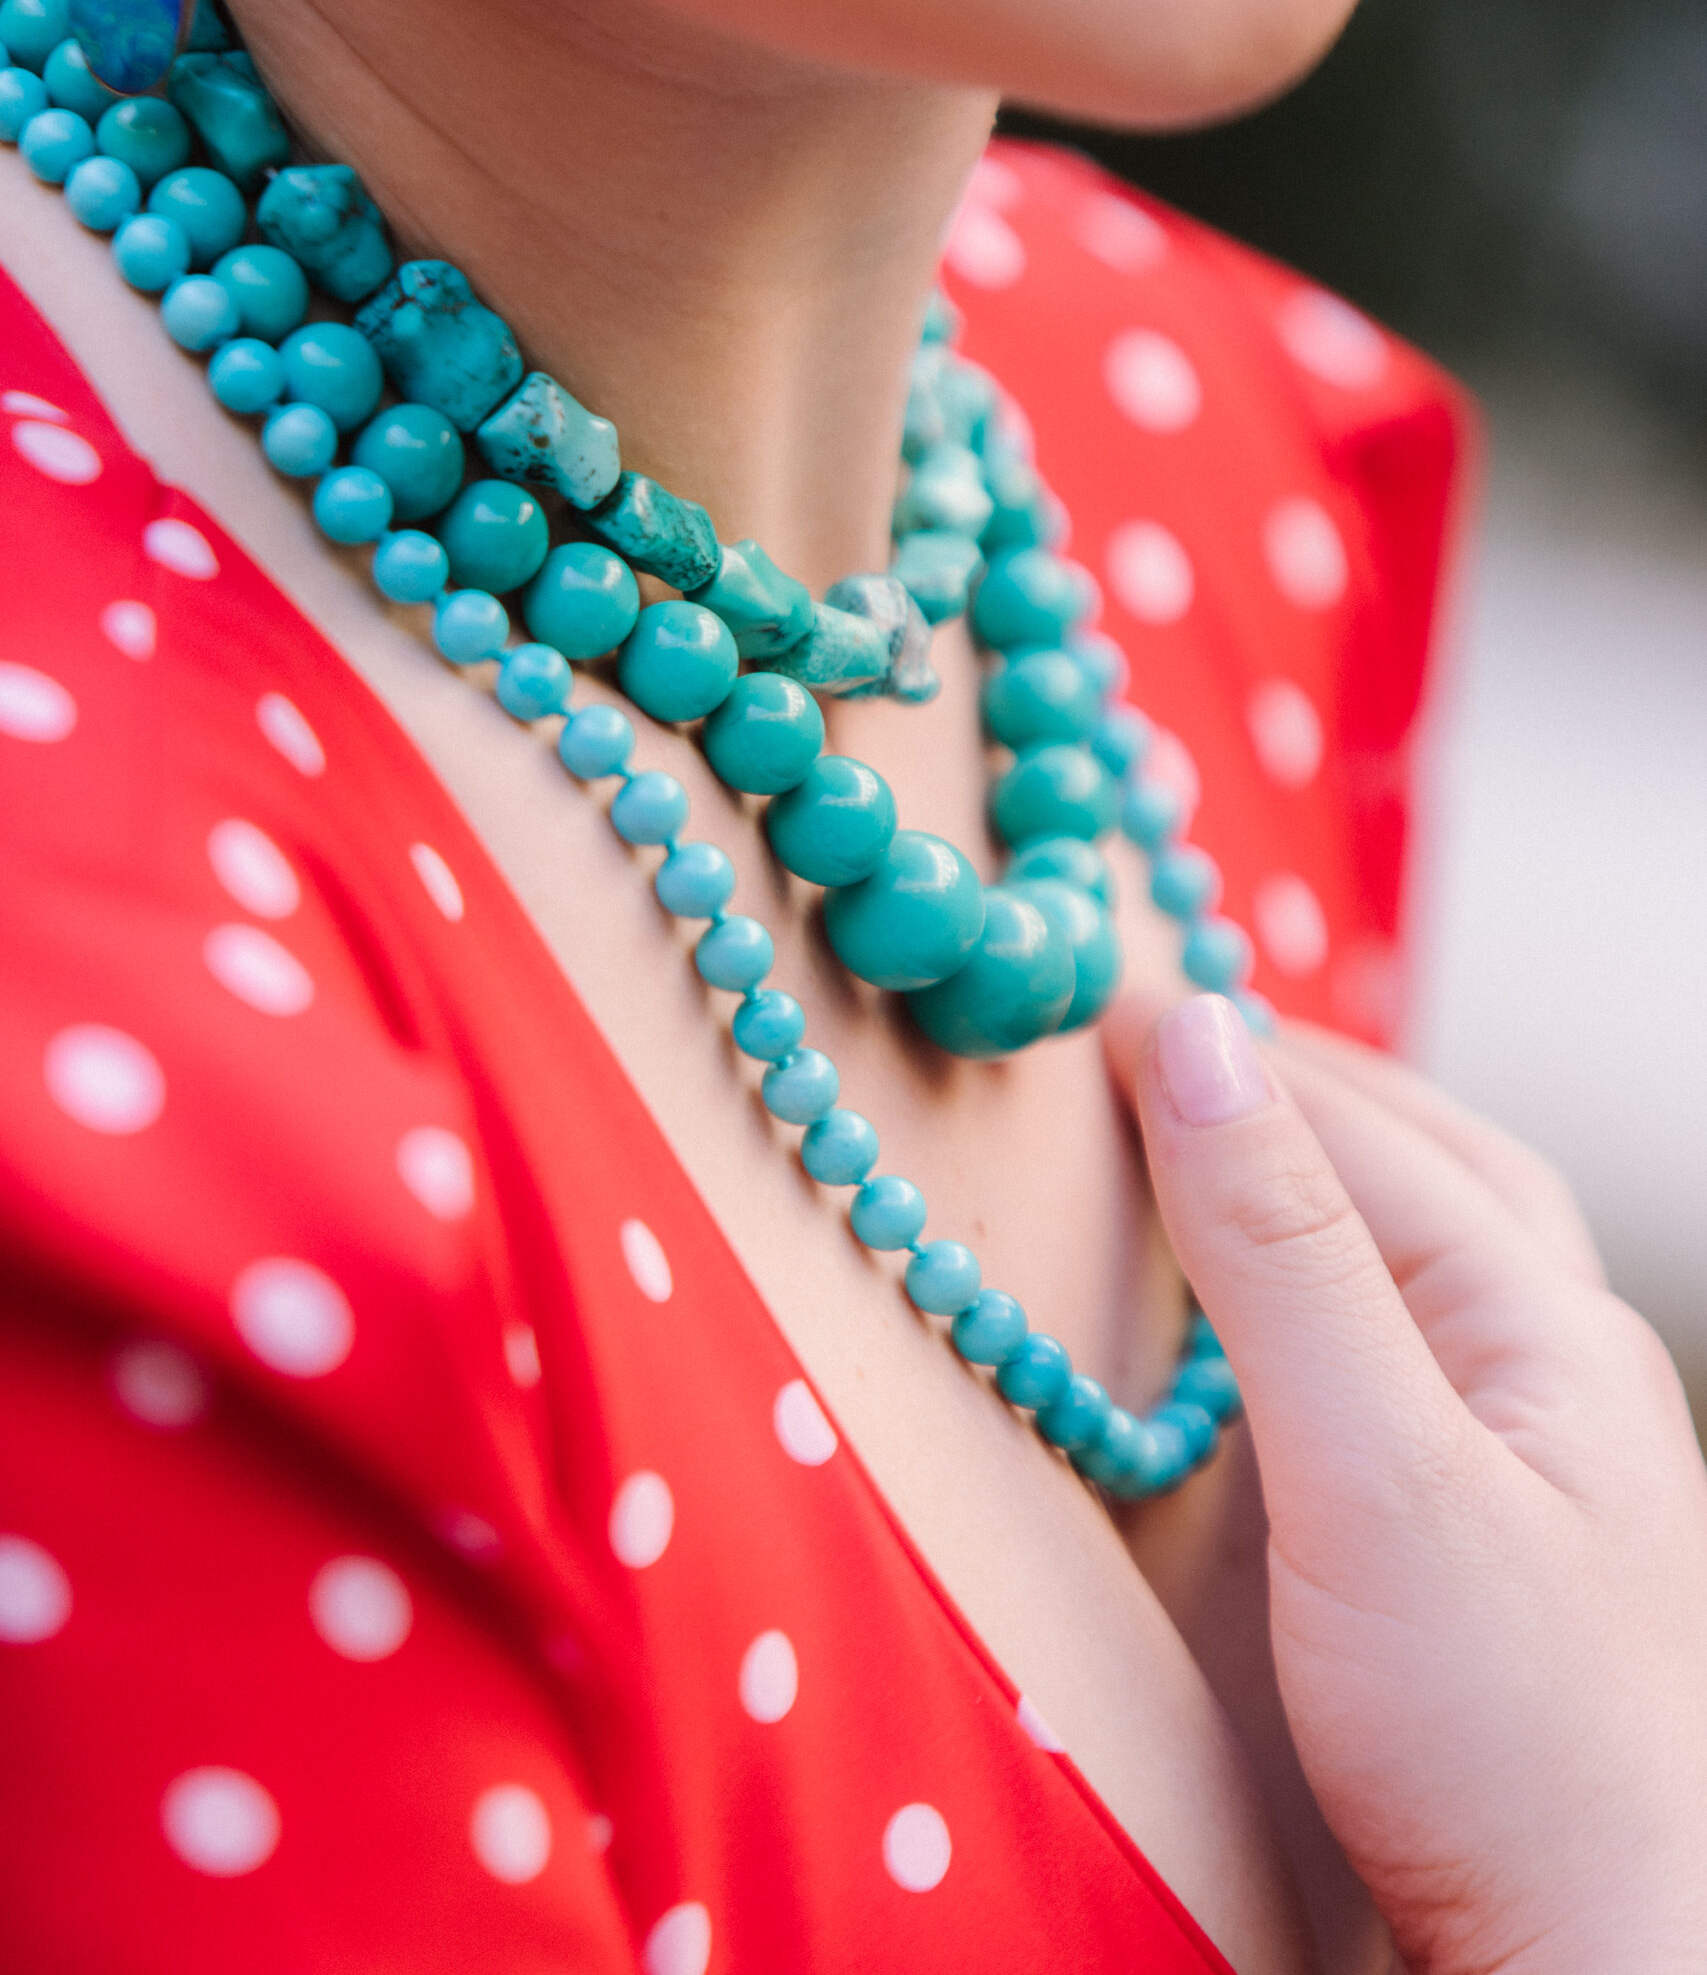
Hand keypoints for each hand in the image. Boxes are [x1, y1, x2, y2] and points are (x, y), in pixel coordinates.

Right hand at [1111, 993, 1706, 1974]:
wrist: (1609, 1970)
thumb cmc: (1517, 1745)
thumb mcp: (1377, 1472)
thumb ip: (1280, 1253)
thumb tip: (1194, 1038)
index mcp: (1546, 1323)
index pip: (1357, 1132)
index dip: (1220, 1057)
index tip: (1091, 999)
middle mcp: (1558, 1368)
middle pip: (1429, 1166)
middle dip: (1301, 1083)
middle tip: (1166, 1035)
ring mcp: (1539, 1462)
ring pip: (1428, 1257)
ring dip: (1327, 1175)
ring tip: (1223, 1138)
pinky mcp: (1491, 1549)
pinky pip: (1406, 1356)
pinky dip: (1328, 1292)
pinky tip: (1274, 1333)